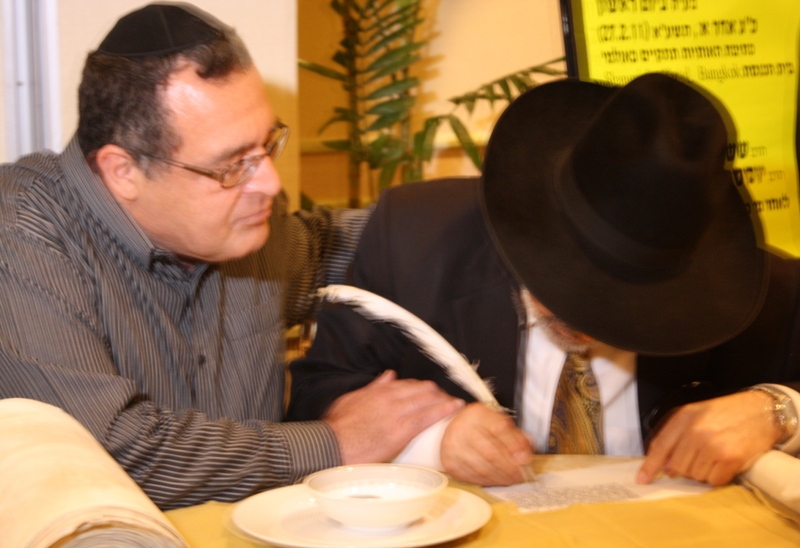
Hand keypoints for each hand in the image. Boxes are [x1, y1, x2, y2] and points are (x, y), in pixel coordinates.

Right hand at [323, 370, 464, 463]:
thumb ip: (372, 387)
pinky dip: (445, 409)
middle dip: (436, 392)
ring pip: (429, 399)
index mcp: (379, 390)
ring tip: (455, 403)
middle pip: (422, 389)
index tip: (428, 391)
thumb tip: (388, 376)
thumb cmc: (338, 427)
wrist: (333, 445)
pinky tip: (456, 407)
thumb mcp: (351, 399)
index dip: (421, 387)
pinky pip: (429, 415)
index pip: (407, 384)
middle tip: (445, 397)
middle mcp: (392, 398)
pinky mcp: (403, 429)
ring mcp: (399, 413)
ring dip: (444, 399)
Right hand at [440, 402, 532, 485]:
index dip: (514, 446)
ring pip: (482, 468)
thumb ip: (515, 436)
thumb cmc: (480, 428)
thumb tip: (525, 455)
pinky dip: (487, 481)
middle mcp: (462, 427)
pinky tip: (496, 480)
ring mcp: (453, 446)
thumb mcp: (498, 423)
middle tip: (521, 476)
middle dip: (509, 468)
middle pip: (490, 453)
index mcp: (477, 414)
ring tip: (511, 480)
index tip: (525, 459)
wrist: (454, 430)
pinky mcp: (449, 462)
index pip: (499, 429)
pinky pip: (472, 477)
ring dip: (500, 478)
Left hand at [637, 391, 782, 485]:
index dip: (650, 465)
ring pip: (695, 475)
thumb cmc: (728, 413)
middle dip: (686, 467)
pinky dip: (718, 476)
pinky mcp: (730, 458)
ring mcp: (712, 445)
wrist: (762, 411)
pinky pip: (714, 480)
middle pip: (677, 466)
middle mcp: (695, 431)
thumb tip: (666, 466)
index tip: (642, 479)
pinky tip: (725, 462)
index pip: (660, 446)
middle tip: (701, 456)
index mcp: (684, 418)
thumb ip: (678, 435)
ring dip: (703, 471)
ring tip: (715, 455)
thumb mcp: (697, 414)